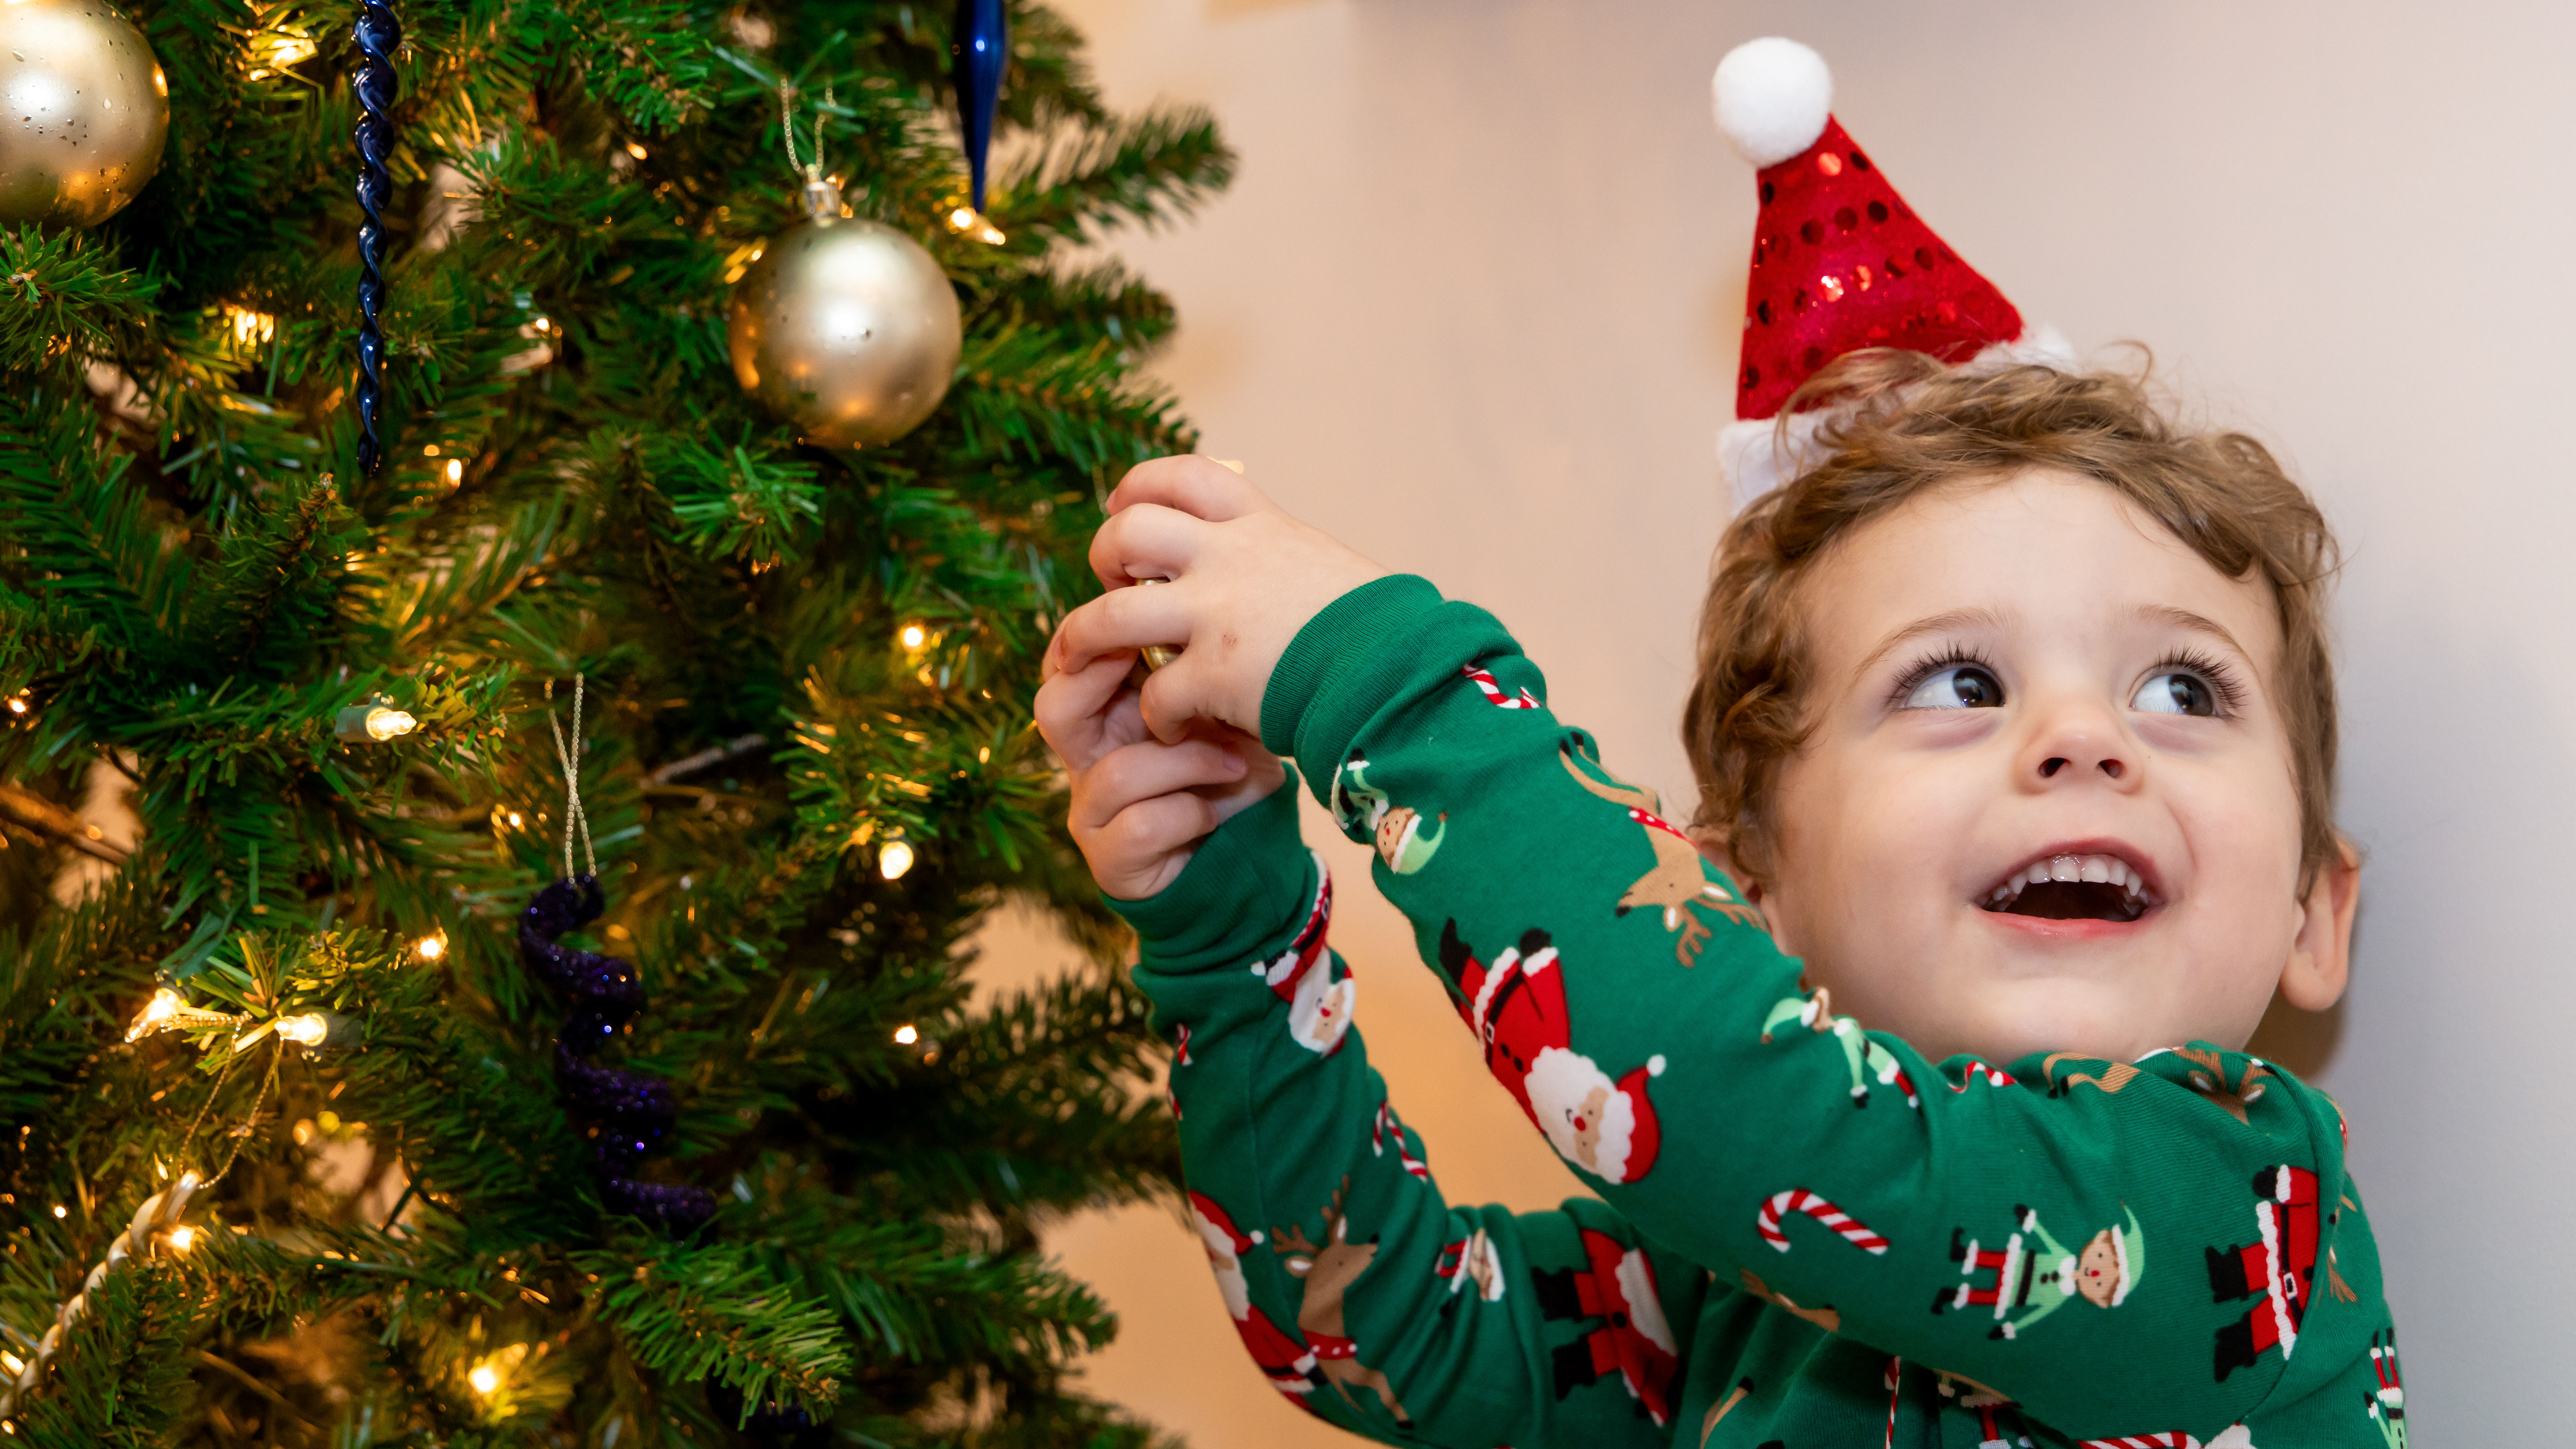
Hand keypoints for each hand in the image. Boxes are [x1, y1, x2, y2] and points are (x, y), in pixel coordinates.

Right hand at [1036, 643, 1288, 900]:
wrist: (1247, 851)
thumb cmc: (1231, 771)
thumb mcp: (1223, 714)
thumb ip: (1200, 675)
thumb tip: (1200, 623)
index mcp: (1104, 715)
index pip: (1065, 664)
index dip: (1093, 636)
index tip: (1147, 616)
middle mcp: (1086, 759)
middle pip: (1053, 708)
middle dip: (1103, 683)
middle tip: (1166, 676)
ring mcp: (1090, 811)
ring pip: (1117, 773)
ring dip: (1187, 764)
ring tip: (1235, 762)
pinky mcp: (1110, 861)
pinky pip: (1142, 825)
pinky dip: (1191, 812)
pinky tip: (1218, 811)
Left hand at [1047, 457, 1386, 744]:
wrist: (1402, 672)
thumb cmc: (1374, 627)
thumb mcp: (1318, 562)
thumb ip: (1269, 553)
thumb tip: (1237, 552)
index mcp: (1258, 525)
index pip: (1182, 475)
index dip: (1137, 487)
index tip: (1121, 507)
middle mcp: (1229, 559)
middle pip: (1128, 531)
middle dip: (1103, 558)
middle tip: (1112, 588)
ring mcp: (1216, 616)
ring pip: (1111, 614)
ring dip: (1086, 640)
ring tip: (1088, 662)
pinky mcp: (1215, 675)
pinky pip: (1155, 694)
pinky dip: (1155, 716)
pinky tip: (1172, 728)